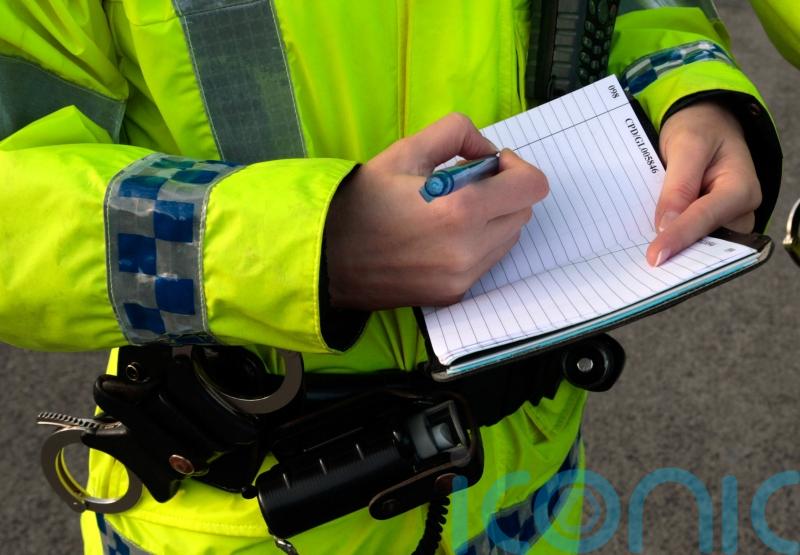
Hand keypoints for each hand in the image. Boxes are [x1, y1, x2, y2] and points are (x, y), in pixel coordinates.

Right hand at [325, 113, 548, 308]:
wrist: (327, 258)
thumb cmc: (362, 201)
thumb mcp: (405, 150)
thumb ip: (456, 132)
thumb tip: (486, 151)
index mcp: (461, 210)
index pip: (531, 187)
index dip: (517, 168)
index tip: (490, 164)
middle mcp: (470, 250)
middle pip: (523, 212)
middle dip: (504, 191)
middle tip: (467, 183)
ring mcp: (463, 277)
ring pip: (508, 238)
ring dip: (493, 218)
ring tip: (451, 211)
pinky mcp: (454, 294)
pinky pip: (487, 261)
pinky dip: (477, 243)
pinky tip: (441, 236)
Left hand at [646, 101, 761, 265]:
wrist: (705, 125)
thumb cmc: (700, 129)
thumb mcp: (688, 144)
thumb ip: (679, 185)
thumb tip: (666, 224)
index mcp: (741, 189)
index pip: (705, 218)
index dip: (678, 237)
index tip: (655, 256)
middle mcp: (739, 213)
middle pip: (705, 241)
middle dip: (677, 252)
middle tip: (645, 264)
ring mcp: (725, 223)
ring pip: (697, 246)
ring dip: (672, 250)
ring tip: (644, 258)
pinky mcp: (709, 226)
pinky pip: (690, 240)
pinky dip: (671, 242)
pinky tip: (650, 247)